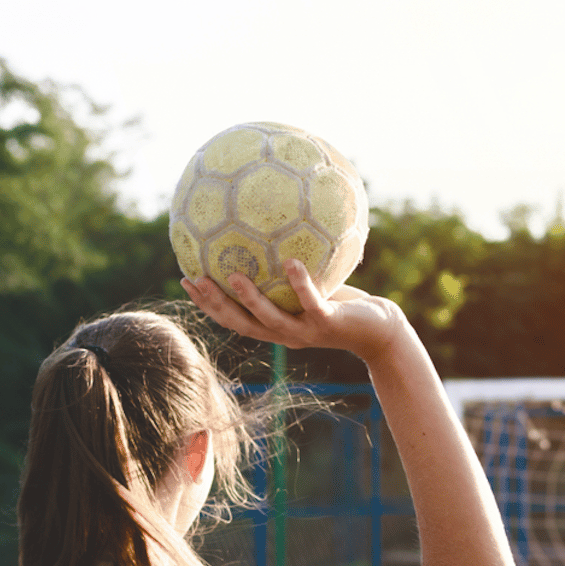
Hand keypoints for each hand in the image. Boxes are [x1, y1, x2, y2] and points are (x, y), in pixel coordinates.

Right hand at [181, 261, 405, 361]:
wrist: (380, 331)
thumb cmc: (347, 305)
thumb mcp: (316, 284)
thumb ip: (290, 268)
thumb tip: (270, 231)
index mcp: (276, 326)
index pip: (233, 318)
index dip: (207, 303)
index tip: (184, 280)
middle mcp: (286, 334)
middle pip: (241, 323)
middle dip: (216, 304)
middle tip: (194, 279)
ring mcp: (306, 332)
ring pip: (271, 319)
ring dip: (250, 298)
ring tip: (233, 274)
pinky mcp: (329, 324)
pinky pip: (311, 302)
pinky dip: (301, 283)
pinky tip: (291, 261)